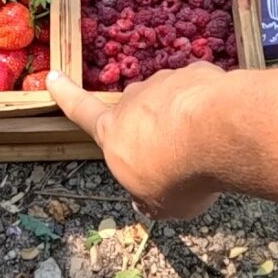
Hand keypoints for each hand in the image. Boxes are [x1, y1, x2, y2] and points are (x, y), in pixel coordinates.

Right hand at [47, 64, 228, 219]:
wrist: (216, 132)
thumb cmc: (179, 175)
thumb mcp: (159, 204)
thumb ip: (149, 198)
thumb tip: (146, 202)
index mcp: (113, 132)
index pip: (82, 111)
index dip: (66, 95)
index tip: (54, 76)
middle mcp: (133, 101)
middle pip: (138, 112)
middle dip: (154, 128)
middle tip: (180, 155)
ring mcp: (164, 83)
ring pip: (171, 101)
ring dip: (184, 118)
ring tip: (207, 143)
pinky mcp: (195, 73)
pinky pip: (200, 91)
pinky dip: (209, 106)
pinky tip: (224, 123)